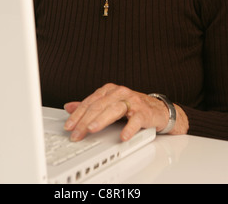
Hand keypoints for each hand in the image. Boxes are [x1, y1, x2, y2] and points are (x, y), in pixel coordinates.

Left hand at [63, 83, 188, 140]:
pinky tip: (123, 136)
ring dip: (102, 120)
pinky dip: (129, 128)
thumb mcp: (108, 104)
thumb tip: (69, 106)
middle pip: (99, 106)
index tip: (69, 126)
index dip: (78, 114)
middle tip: (77, 133)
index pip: (90, 102)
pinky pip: (135, 120)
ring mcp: (132, 101)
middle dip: (85, 121)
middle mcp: (119, 93)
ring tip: (92, 129)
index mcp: (109, 90)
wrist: (158, 109)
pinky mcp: (144, 112)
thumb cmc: (132, 106)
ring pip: (114, 110)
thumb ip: (90, 105)